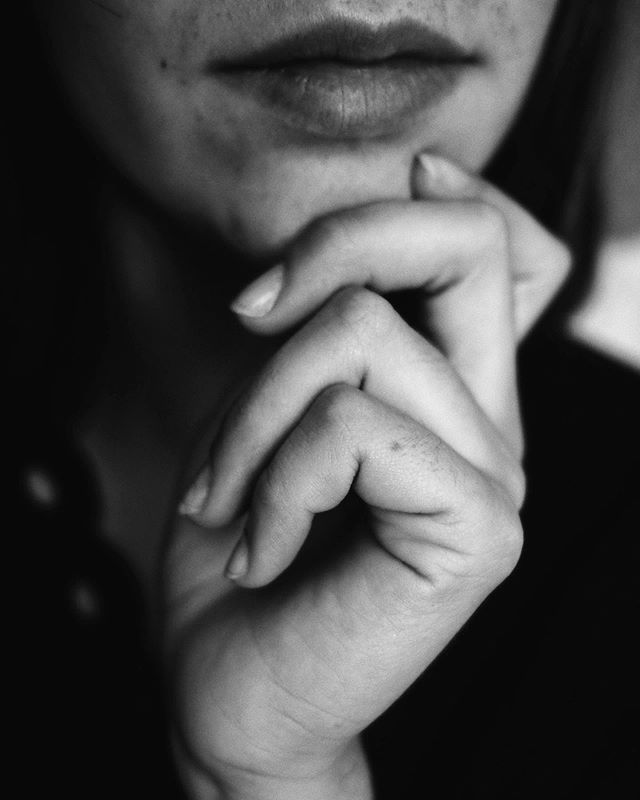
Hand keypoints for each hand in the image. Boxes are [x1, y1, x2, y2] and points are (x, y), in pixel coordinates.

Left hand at [165, 154, 569, 799]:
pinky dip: (275, 480)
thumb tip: (355, 240)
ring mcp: (496, 473)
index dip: (449, 193)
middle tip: (248, 315)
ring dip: (252, 412)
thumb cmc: (244, 547)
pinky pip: (353, 429)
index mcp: (451, 390)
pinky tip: (267, 549)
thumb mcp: (267, 409)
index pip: (505, 250)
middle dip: (336, 240)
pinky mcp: (479, 528)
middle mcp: (491, 421)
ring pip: (362, 334)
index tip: (391, 191)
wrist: (237, 691)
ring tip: (229, 499)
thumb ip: (322, 331)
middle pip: (464, 242)